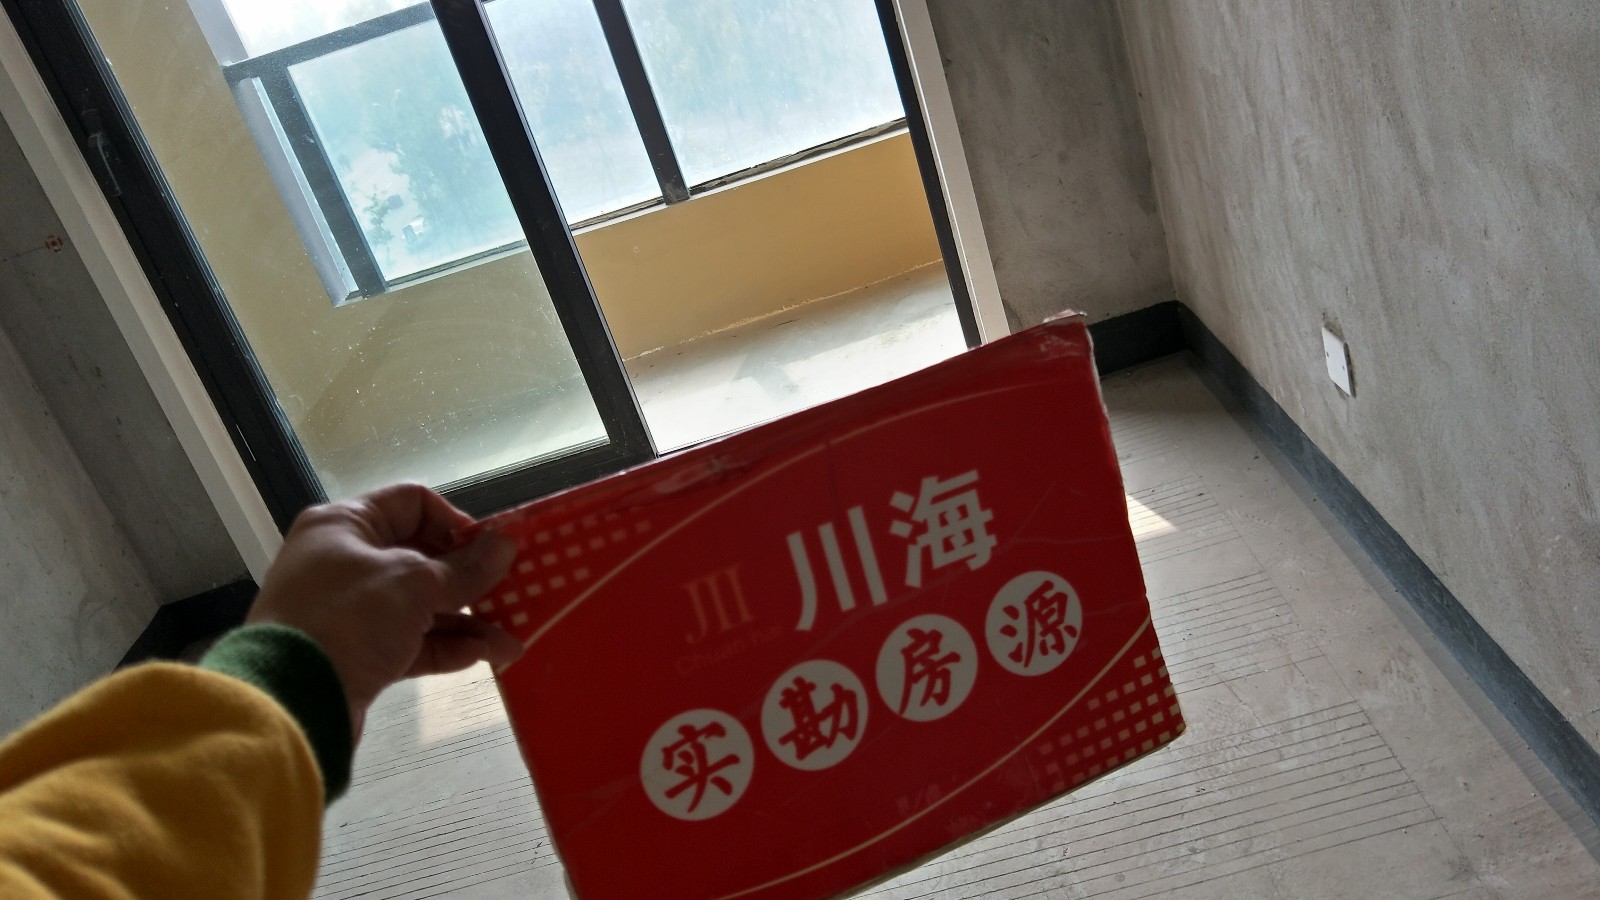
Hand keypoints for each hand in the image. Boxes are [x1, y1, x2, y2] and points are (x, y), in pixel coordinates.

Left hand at [247, 483, 522, 735]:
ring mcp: (349, 611)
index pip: (412, 503)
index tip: (491, 550)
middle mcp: (344, 562)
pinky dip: (445, 647)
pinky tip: (482, 656)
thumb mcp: (415, 584)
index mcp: (346, 525)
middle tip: (510, 594)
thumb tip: (506, 545)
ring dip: (466, 621)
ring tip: (509, 640)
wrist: (291, 701)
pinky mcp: (356, 654)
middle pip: (421, 558)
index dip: (457, 523)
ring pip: (419, 606)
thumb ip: (466, 567)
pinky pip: (410, 642)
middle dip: (469, 580)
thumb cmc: (348, 619)